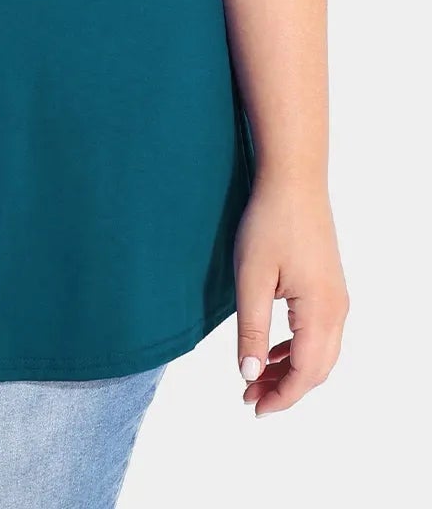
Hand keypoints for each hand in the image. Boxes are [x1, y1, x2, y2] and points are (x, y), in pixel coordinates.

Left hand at [233, 175, 348, 414]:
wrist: (293, 179)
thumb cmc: (270, 222)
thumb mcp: (251, 278)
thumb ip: (252, 330)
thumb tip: (249, 374)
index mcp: (321, 312)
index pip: (305, 373)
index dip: (280, 397)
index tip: (252, 407)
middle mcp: (337, 309)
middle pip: (317, 369)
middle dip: (285, 388)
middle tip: (249, 395)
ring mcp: (337, 297)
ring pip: (320, 352)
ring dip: (291, 370)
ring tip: (256, 376)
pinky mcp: (330, 285)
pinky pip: (320, 332)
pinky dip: (298, 349)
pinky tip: (273, 349)